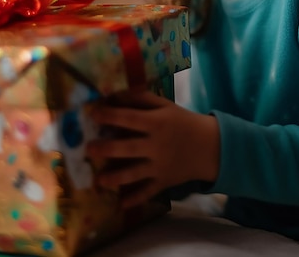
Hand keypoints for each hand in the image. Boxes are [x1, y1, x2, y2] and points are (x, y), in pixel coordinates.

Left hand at [87, 89, 219, 208]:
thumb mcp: (166, 105)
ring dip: (115, 177)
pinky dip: (135, 199)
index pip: (130, 119)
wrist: (210, 146)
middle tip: (88, 149)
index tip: (93, 114)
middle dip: (106, 148)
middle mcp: (156, 145)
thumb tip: (116, 93)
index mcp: (157, 123)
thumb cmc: (183, 121)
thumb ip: (142, 98)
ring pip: (134, 173)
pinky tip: (120, 205)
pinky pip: (147, 192)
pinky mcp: (164, 181)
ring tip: (98, 180)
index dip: (111, 116)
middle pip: (128, 148)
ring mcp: (159, 166)